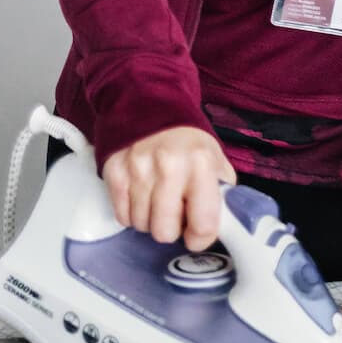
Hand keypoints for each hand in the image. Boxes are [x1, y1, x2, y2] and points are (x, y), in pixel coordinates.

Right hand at [103, 126, 236, 252]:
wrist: (151, 105)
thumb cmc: (188, 142)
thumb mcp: (216, 160)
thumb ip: (222, 194)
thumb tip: (226, 225)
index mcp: (201, 164)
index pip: (203, 223)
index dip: (200, 237)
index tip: (196, 233)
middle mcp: (169, 166)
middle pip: (164, 232)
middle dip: (171, 229)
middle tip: (175, 212)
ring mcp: (138, 169)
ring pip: (142, 226)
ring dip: (150, 220)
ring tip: (158, 199)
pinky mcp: (115, 172)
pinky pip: (122, 217)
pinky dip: (132, 213)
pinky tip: (141, 195)